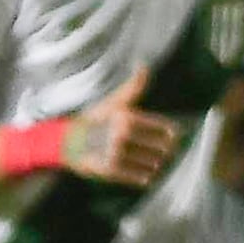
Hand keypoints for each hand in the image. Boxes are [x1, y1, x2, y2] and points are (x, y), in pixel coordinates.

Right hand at [61, 67, 181, 186]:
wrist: (67, 141)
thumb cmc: (93, 120)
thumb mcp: (113, 101)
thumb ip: (133, 86)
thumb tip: (144, 65)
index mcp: (126, 117)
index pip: (160, 126)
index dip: (170, 132)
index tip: (176, 135)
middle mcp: (122, 135)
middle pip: (157, 146)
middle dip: (164, 150)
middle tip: (168, 151)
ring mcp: (116, 153)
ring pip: (148, 162)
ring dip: (155, 163)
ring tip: (157, 163)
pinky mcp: (110, 169)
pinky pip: (134, 176)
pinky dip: (143, 177)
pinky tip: (148, 176)